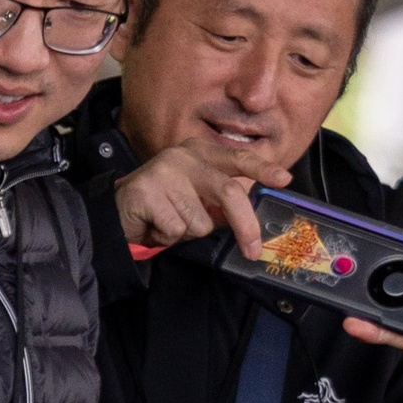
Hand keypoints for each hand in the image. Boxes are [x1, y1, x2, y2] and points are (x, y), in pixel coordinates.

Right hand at [113, 147, 268, 257]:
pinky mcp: (147, 190)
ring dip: (189, 234)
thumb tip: (253, 218)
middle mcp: (183, 156)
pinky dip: (169, 237)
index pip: (237, 158)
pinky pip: (177, 229)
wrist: (117, 214)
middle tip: (252, 250)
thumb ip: (223, 204)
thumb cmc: (163, 209)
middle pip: (228, 192)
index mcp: (200, 152)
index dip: (262, 168)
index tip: (284, 179)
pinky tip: (156, 225)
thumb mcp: (197, 201)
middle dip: (245, 226)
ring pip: (201, 220)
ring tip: (170, 223)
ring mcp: (165, 170)